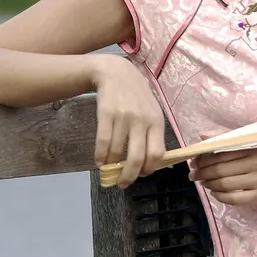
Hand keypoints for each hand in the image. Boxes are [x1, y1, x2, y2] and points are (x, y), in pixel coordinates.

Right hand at [91, 55, 166, 188]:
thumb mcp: (152, 112)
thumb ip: (153, 134)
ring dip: (112, 165)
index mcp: (157, 122)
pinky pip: (102, 141)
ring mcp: (124, 117)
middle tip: (123, 183)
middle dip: (130, 175)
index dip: (149, 168)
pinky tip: (99, 161)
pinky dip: (100, 156)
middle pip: (137, 157)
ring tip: (109, 169)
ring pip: (117, 151)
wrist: (116, 73)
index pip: (157, 153)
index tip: (142, 174)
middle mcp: (142, 121)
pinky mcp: (106, 114)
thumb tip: (153, 162)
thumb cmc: (137, 97)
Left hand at [189, 144, 256, 206]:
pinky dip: (219, 196)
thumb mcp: (248, 145)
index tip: (194, 162)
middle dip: (202, 173)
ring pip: (225, 185)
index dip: (204, 159)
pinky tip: (214, 192)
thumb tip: (202, 136)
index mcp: (253, 149)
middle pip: (221, 170)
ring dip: (209, 184)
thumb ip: (226, 139)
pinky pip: (233, 198)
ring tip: (203, 182)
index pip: (221, 154)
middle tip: (193, 175)